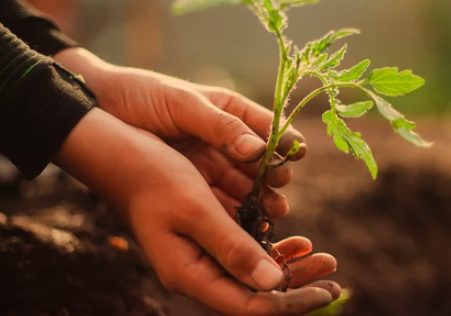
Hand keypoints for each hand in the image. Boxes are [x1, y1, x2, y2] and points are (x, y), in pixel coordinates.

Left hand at [54, 48, 305, 215]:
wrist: (97, 111)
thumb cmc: (142, 96)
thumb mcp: (182, 104)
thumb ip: (221, 126)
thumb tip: (259, 150)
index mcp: (231, 110)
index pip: (270, 127)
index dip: (286, 143)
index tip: (295, 158)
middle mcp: (227, 139)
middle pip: (262, 163)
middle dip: (274, 179)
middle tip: (278, 196)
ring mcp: (211, 163)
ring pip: (245, 185)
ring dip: (259, 200)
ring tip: (269, 216)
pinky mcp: (194, 184)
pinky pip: (222, 199)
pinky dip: (235, 212)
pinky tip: (244, 224)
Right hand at [55, 108, 340, 315]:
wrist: (117, 151)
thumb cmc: (151, 175)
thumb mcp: (195, 209)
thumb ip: (233, 247)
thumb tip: (273, 285)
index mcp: (189, 273)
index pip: (251, 305)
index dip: (293, 301)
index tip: (329, 288)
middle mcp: (194, 271)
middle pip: (255, 291)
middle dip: (297, 283)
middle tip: (333, 268)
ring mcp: (197, 253)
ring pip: (250, 271)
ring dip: (285, 264)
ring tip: (317, 252)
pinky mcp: (200, 234)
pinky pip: (240, 248)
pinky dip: (267, 244)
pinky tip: (287, 233)